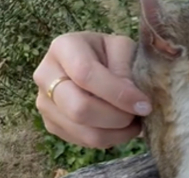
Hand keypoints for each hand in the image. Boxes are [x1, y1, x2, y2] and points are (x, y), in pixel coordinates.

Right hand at [33, 31, 150, 148]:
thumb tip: (131, 101)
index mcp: (63, 47)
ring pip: (82, 131)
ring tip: (135, 122)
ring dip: (116, 132)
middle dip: (117, 117)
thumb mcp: (123, 48)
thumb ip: (125, 69)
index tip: (144, 104)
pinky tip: (121, 127)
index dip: (118, 93)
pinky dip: (108, 138)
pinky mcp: (51, 124)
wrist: (96, 62)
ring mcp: (44, 102)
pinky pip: (82, 141)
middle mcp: (45, 75)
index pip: (86, 74)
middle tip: (140, 113)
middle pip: (79, 108)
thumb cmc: (111, 52)